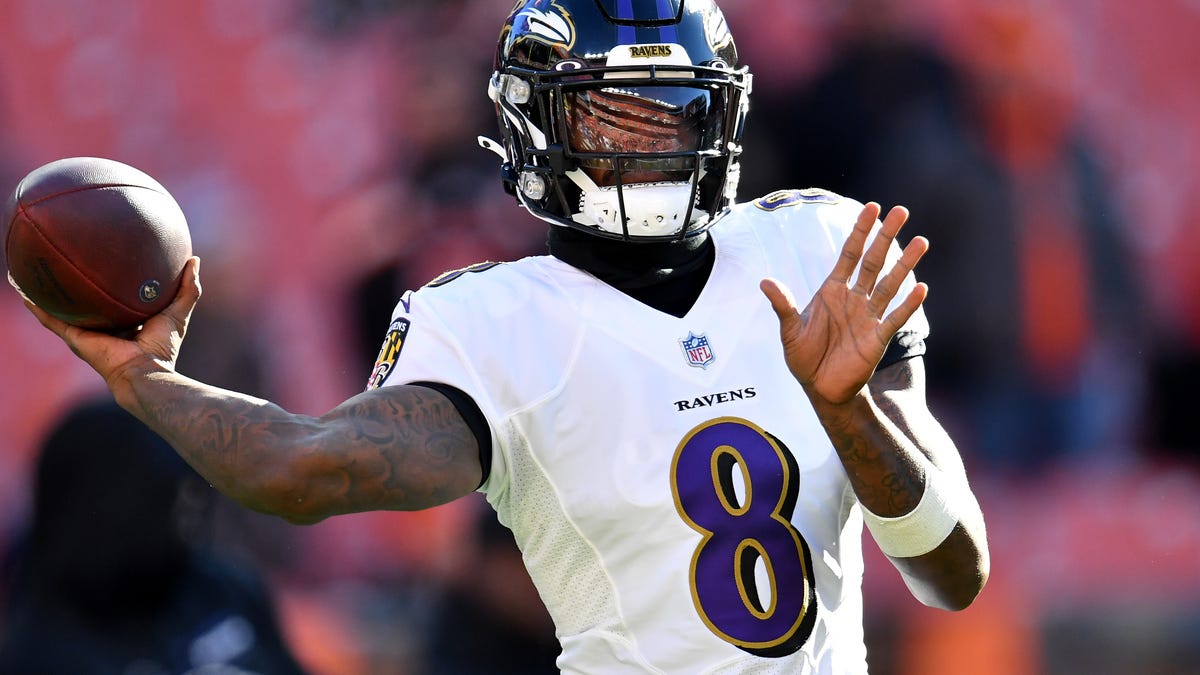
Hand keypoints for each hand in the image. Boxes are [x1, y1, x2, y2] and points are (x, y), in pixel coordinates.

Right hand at [26, 257, 201, 392]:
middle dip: (77, 289)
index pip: (115, 301)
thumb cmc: (163, 347)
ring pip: (63, 311)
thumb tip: (193, 259)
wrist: (145, 371)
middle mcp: (104, 328)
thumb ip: (188, 288)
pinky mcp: (75, 338)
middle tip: (66, 264)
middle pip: (87, 305)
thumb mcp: (178, 312)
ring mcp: (87, 333)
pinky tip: (24, 292)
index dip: (111, 285)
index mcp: (126, 323)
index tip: (106, 265)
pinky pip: (51, 320)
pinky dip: (37, 307)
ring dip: (48, 295)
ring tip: (35, 275)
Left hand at [761, 203, 927, 405]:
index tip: (872, 207)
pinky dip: (908, 304)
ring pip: (890, 284)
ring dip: (904, 264)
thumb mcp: (789, 331)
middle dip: (886, 237)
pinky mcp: (878, 338)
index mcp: (832, 291)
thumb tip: (765, 282)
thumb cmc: (804, 357)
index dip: (860, 231)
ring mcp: (868, 317)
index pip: (849, 254)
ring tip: (921, 241)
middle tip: (902, 211)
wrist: (819, 388)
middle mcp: (854, 298)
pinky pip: (895, 318)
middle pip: (873, 261)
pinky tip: (922, 287)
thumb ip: (782, 305)